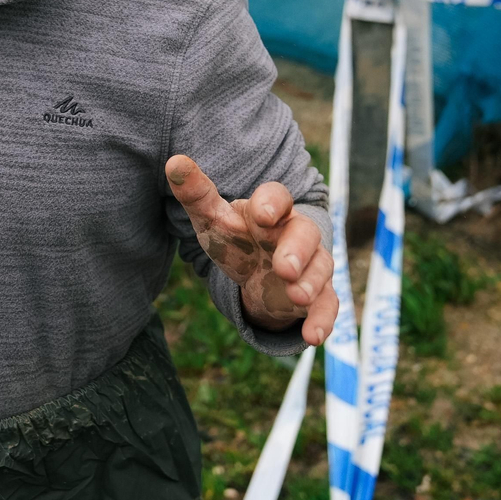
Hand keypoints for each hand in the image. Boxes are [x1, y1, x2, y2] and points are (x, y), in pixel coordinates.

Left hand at [166, 155, 337, 344]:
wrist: (257, 272)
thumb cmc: (236, 239)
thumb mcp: (213, 219)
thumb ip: (196, 193)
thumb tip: (173, 162)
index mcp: (269, 211)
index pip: (277, 198)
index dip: (271, 204)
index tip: (261, 214)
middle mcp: (295, 235)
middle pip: (305, 234)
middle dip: (297, 249)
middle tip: (283, 266)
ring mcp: (309, 265)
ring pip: (320, 268)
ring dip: (309, 282)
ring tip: (295, 295)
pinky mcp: (316, 295)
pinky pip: (326, 305)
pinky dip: (322, 320)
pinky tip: (313, 336)